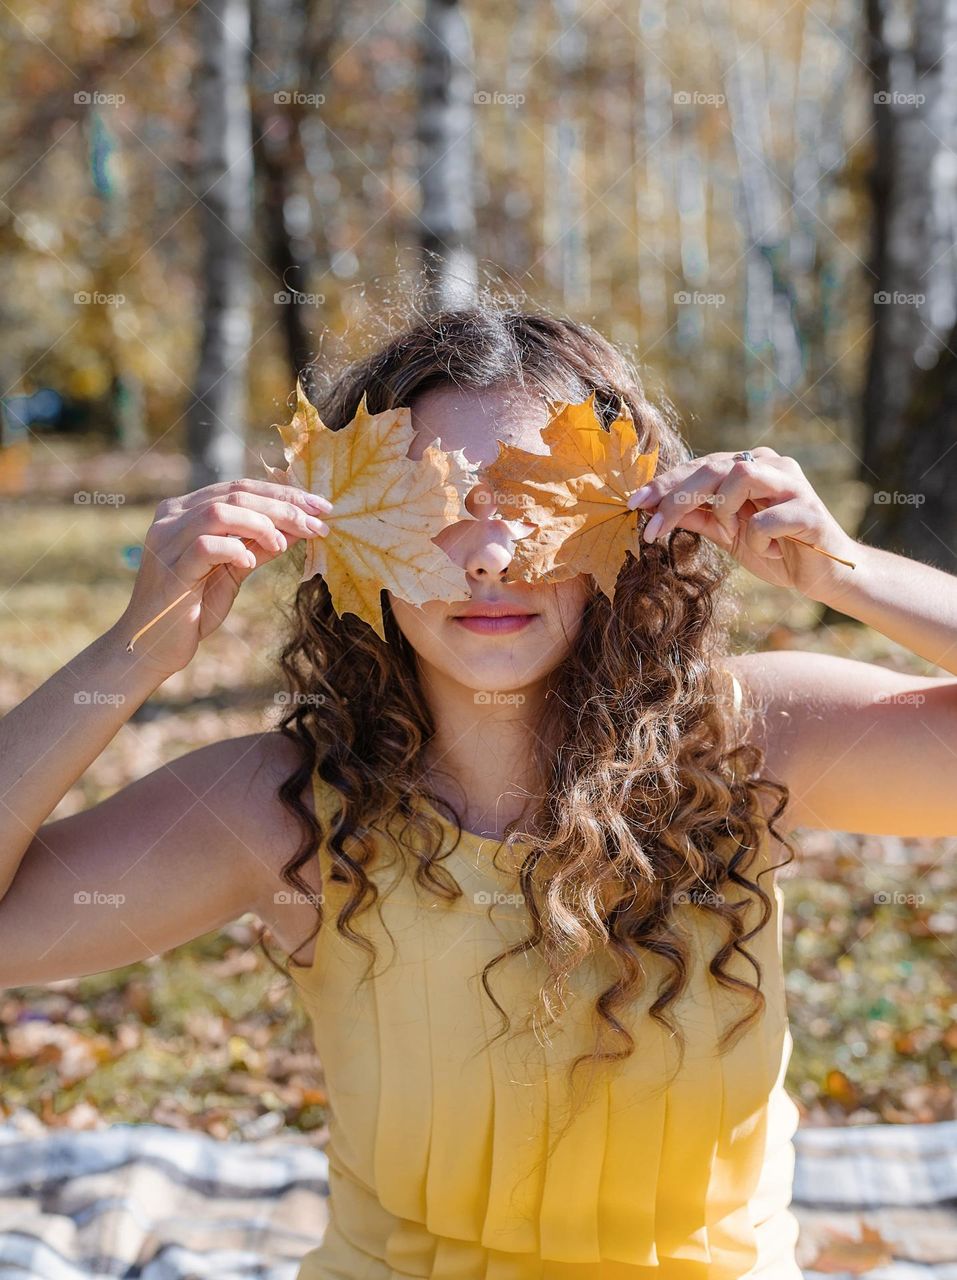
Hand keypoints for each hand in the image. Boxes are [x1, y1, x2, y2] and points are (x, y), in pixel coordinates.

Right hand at [118, 479, 332, 675]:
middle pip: (235, 494)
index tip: (321, 507)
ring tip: (283, 543)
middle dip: (283, 506)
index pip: (240, 488)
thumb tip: (299, 527)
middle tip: (318, 523)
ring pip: (219, 511)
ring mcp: (168, 540)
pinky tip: (250, 563)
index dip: (283, 493)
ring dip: (261, 523)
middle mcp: (173, 517)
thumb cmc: (193, 608)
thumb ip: (260, 546)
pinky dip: (235, 549)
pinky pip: (206, 545)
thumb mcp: (234, 571)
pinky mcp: (170, 567)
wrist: (153, 646)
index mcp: (186, 510)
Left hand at [626, 447, 857, 600]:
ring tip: (736, 534)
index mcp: (749, 467)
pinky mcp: (810, 510)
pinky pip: (767, 519)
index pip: (697, 466)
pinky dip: (759, 539)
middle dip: (675, 498)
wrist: (822, 576)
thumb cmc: (774, 549)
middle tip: (650, 530)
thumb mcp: (726, 534)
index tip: (633, 505)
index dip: (663, 484)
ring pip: (741, 476)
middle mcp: (771, 465)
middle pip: (713, 467)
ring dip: (725, 511)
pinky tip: (773, 550)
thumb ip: (697, 517)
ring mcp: (792, 484)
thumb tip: (652, 509)